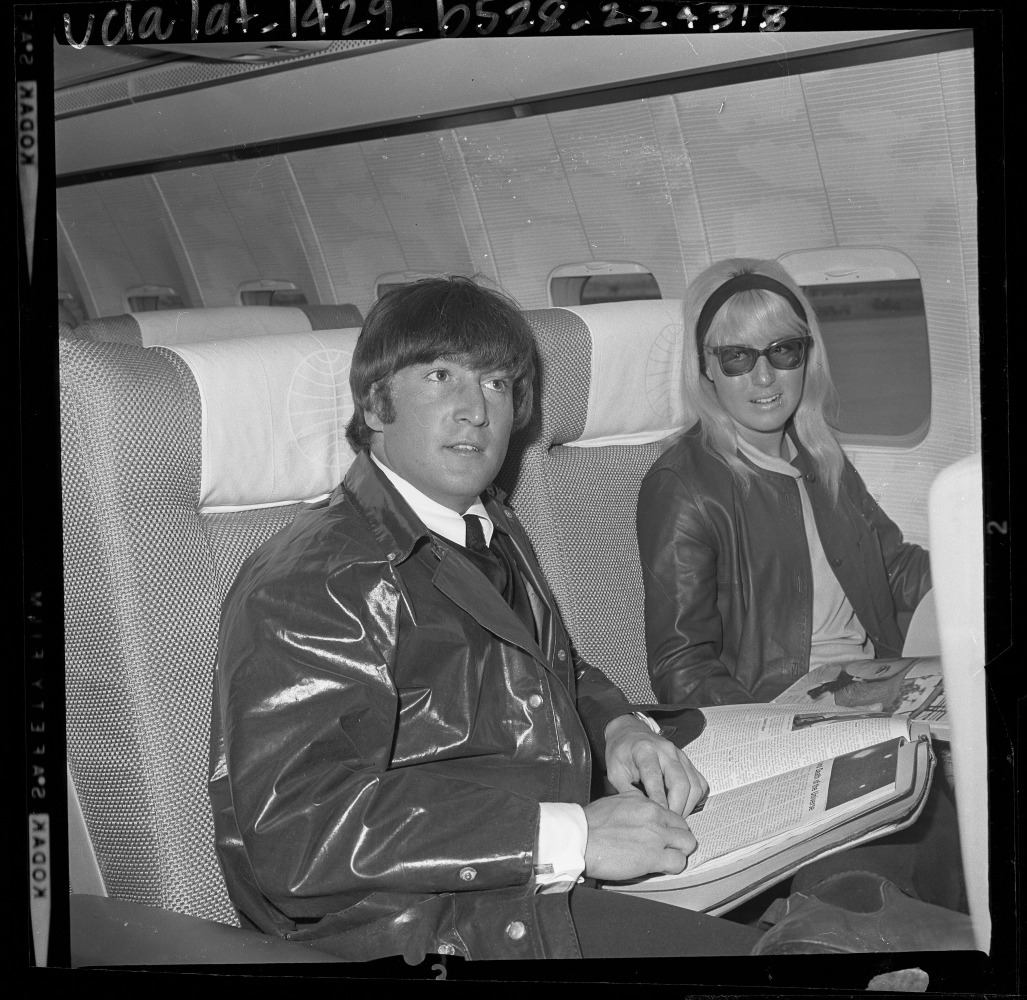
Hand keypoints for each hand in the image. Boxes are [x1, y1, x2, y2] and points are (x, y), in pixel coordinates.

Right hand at [582, 789, 696, 880]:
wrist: (580, 838)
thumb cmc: (590, 823)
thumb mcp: (615, 802)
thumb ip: (634, 805)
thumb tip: (641, 815)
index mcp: (644, 801)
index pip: (671, 813)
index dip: (668, 827)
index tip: (662, 835)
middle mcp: (654, 814)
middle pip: (684, 827)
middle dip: (678, 839)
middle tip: (667, 848)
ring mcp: (656, 835)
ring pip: (688, 843)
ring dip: (679, 852)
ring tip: (666, 859)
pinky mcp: (654, 856)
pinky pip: (679, 863)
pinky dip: (673, 867)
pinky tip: (661, 868)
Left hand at [604, 714, 708, 815]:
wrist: (630, 733)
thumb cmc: (621, 753)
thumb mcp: (615, 772)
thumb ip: (628, 792)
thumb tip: (645, 812)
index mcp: (644, 750)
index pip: (654, 777)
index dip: (658, 799)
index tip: (659, 816)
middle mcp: (666, 750)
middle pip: (680, 782)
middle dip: (677, 807)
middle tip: (668, 823)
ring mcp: (680, 755)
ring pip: (694, 784)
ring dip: (687, 805)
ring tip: (674, 817)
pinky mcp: (687, 761)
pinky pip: (700, 782)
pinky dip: (695, 799)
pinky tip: (682, 806)